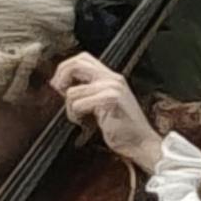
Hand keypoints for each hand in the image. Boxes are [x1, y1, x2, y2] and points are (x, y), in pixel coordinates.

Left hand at [51, 53, 164, 170]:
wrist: (141, 143)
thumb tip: (59, 82)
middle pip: (76, 64)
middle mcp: (112, 79)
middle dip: (61, 78)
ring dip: (70, 107)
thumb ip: (87, 89)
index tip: (59, 84)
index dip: (65, 68)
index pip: (82, 58)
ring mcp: (113, 88)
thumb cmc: (121, 127)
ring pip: (73, 91)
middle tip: (60, 92)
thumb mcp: (102, 102)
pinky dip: (75, 115)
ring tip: (80, 116)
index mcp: (111, 77)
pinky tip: (85, 122)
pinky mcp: (111, 100)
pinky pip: (78, 104)